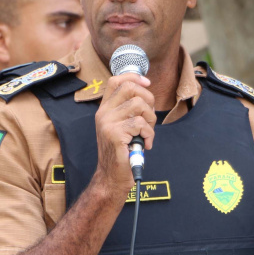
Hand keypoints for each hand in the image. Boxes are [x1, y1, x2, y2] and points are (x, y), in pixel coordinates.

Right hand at [92, 73, 155, 194]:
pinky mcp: (114, 134)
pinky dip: (149, 134)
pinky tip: (146, 144)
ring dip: (150, 119)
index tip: (147, 83)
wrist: (112, 177)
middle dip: (148, 99)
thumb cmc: (122, 152)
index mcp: (104, 109)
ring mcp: (107, 123)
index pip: (115, 80)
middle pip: (130, 88)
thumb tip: (146, 91)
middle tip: (149, 118)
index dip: (133, 77)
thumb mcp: (122, 126)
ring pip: (138, 105)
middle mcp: (103, 113)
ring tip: (147, 133)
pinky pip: (141, 124)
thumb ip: (129, 110)